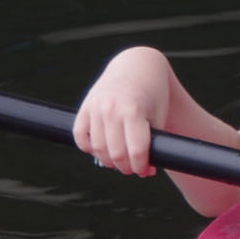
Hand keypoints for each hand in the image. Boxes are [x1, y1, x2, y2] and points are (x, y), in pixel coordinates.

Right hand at [72, 47, 174, 176]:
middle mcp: (112, 109)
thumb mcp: (158, 116)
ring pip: (97, 149)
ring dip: (109, 161)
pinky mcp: (85, 107)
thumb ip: (153, 144)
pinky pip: (80, 136)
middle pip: (115, 154)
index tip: (145, 171)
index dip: (141, 167)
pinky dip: (88, 148)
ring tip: (120, 160)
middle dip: (126, 167)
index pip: (135, 151)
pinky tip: (101, 149)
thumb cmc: (153, 94)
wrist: (137, 65)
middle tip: (133, 168)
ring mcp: (96, 107)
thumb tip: (145, 172)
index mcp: (134, 110)